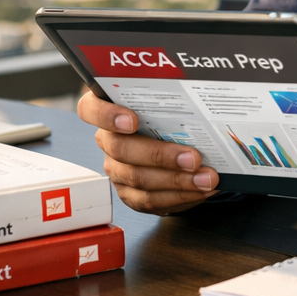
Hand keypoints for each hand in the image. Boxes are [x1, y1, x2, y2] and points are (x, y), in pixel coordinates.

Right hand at [77, 91, 218, 214]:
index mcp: (108, 110)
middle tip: (193, 158)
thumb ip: (170, 97)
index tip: (131, 120)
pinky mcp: (129, 194)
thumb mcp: (166, 101)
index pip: (91, 110)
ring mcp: (116, 169)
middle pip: (121, 149)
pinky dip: (179, 196)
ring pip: (138, 178)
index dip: (107, 116)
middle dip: (161, 156)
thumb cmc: (168, 115)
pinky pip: (150, 200)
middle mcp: (108, 140)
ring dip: (177, 180)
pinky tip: (200, 190)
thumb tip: (200, 95)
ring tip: (206, 178)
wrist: (173, 142)